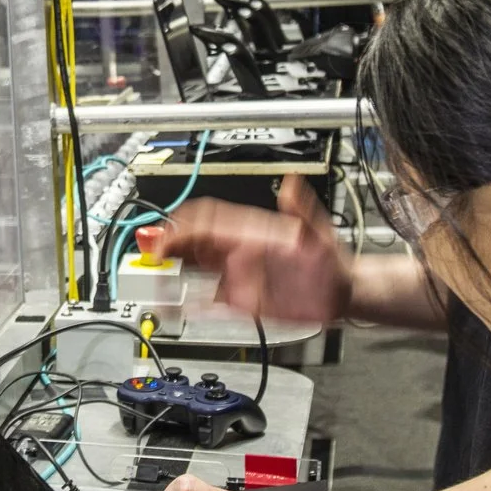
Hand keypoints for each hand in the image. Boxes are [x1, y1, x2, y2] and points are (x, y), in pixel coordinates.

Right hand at [159, 175, 349, 324]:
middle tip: (148, 254)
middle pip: (193, 241)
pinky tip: (172, 305)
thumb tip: (292, 184)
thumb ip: (304, 211)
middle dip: (168, 244)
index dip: (184, 225)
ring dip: (171, 271)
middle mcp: (240, 250)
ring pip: (194, 267)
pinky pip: (208, 300)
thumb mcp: (320, 233)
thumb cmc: (332, 262)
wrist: (342, 294)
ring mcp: (238, 274)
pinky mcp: (241, 299)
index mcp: (253, 231)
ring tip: (151, 278)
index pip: (209, 220)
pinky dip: (187, 302)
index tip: (167, 235)